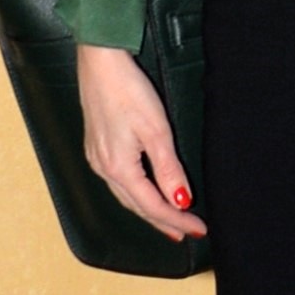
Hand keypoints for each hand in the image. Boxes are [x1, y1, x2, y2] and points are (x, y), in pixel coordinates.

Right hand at [77, 43, 207, 240]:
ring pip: (126, 195)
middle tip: (186, 232)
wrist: (100, 61)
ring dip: (148, 210)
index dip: (177, 220)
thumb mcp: (156, 131)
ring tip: (169, 220)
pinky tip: (143, 193)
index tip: (198, 229)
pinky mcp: (96, 147)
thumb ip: (169, 169)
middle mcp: (103, 169)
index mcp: (119, 168)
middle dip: (163, 221)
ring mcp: (96, 158)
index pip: (153, 205)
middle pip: (137, 205)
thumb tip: (181, 201)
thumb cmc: (129, 91)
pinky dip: (135, 194)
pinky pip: (118, 182)